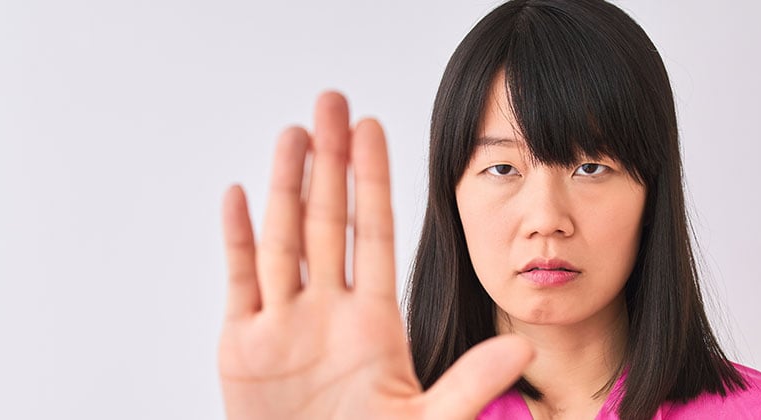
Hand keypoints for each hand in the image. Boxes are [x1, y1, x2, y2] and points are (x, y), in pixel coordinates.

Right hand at [217, 92, 534, 418]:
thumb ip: (469, 386)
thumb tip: (522, 349)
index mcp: (374, 325)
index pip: (375, 236)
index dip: (373, 181)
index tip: (375, 129)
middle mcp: (328, 314)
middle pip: (328, 221)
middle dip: (330, 162)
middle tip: (332, 101)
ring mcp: (284, 326)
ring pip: (284, 240)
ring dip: (287, 186)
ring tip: (294, 132)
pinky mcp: (243, 348)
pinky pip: (241, 282)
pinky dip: (238, 239)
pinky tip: (240, 194)